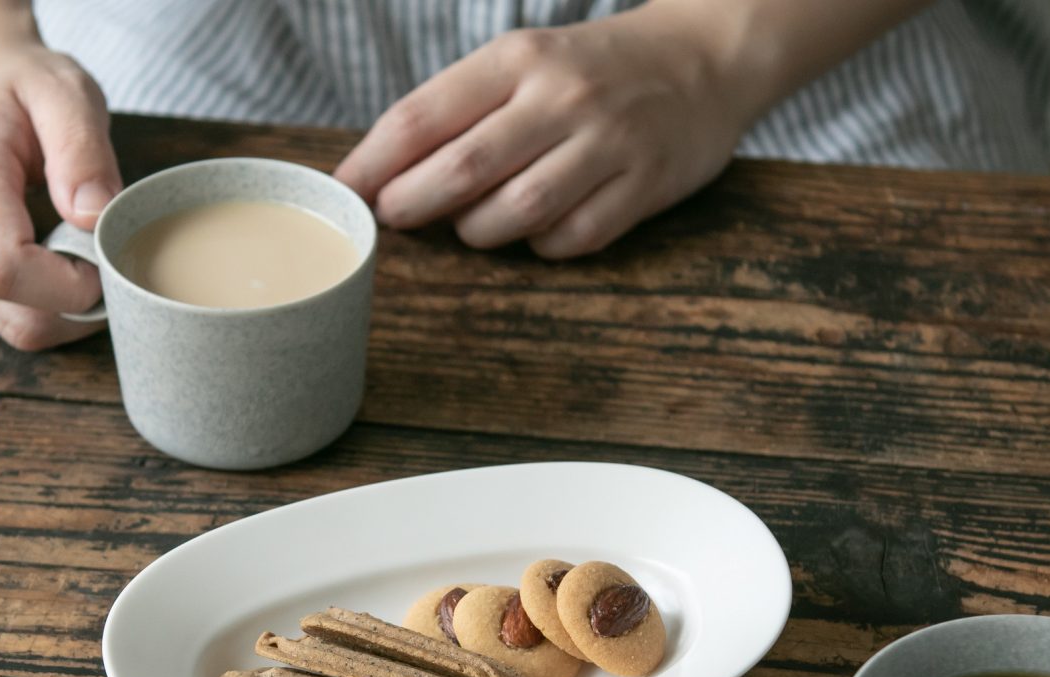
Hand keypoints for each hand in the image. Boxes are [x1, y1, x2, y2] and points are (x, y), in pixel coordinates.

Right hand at [0, 44, 120, 349]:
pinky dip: (43, 303)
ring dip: (64, 307)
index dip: (73, 285)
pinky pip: (5, 317)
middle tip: (104, 255)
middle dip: (79, 305)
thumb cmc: (17, 84)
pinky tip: (51, 257)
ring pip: (15, 328)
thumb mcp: (65, 91)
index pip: (7, 271)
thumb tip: (93, 217)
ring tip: (78, 251)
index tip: (106, 254)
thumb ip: (83, 151)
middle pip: (17, 317)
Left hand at [334, 4, 749, 258]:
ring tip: (470, 227)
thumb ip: (462, 111)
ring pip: (517, 211)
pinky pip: (573, 238)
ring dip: (478, 231)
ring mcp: (609, 143)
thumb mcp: (525, 63)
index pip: (425, 115)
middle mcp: (562, 97)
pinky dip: (542, 245)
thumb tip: (383, 173)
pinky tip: (536, 230)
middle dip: (414, 203)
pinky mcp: (645, 186)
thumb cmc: (591, 71)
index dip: (374, 162)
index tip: (345, 191)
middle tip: (395, 218)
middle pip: (464, 169)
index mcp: (519, 59)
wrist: (704, 59)